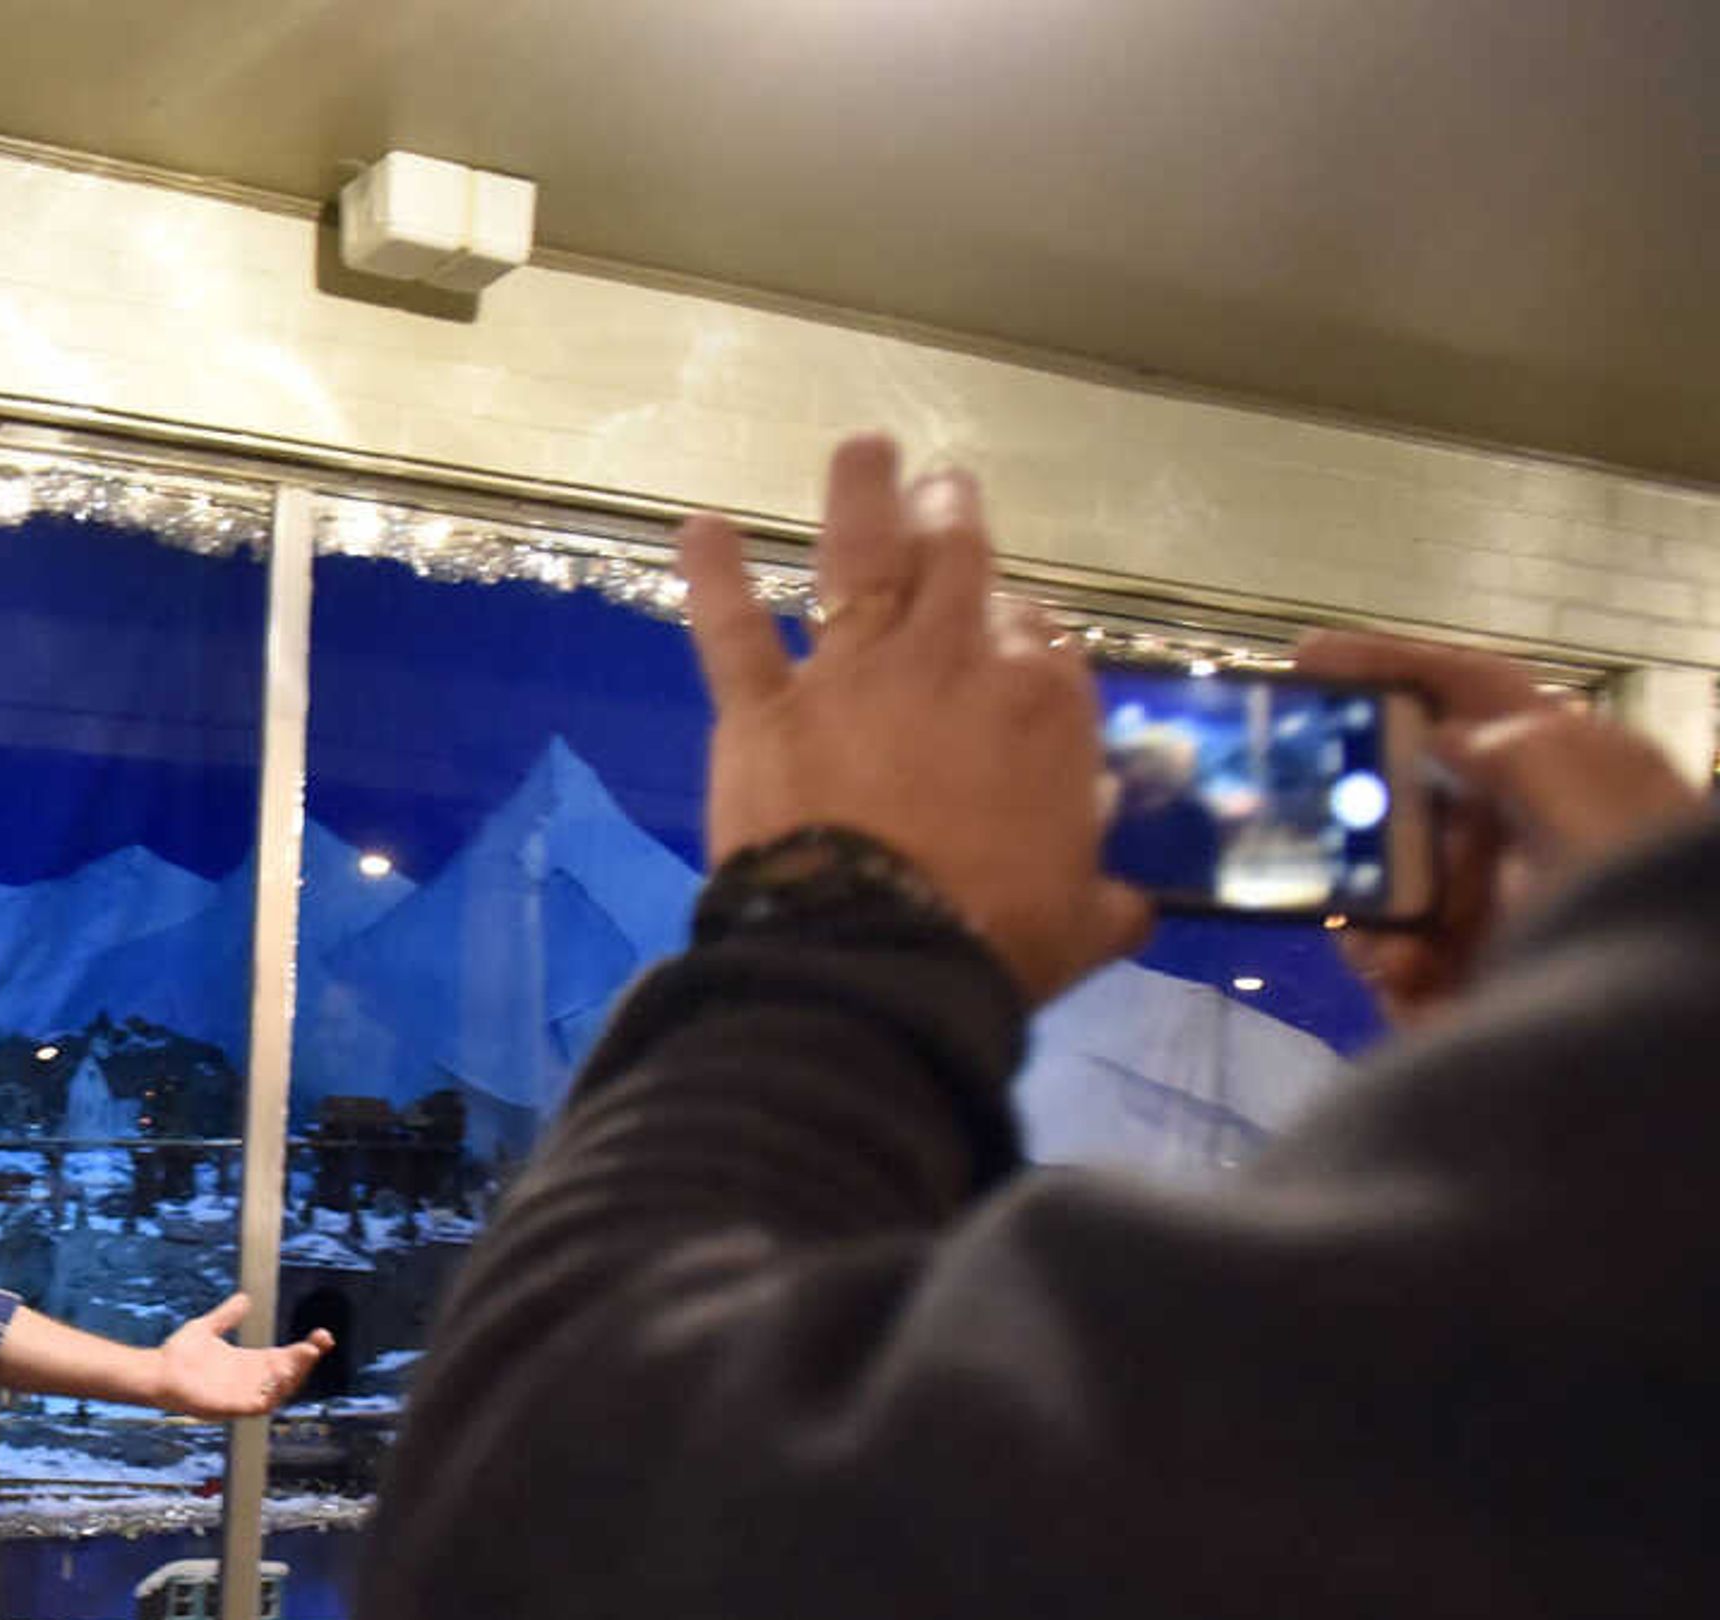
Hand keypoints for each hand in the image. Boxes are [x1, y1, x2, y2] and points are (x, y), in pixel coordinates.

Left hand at [147, 1296, 334, 1418]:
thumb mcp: (208, 1328)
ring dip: (294, 1375)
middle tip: (319, 1343)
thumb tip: (245, 1298)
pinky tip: (280, 1376)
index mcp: (249, 1363)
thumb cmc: (178, 1355)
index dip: (305, 1349)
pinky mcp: (232, 1407)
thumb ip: (227, 1315)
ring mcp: (243, 1395)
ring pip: (280, 1390)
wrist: (155, 1372)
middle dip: (306, 1360)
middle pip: (289, 1374)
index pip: (285, 1358)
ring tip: (305, 1355)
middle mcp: (251, 1381)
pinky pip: (260, 1405)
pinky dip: (273, 1393)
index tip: (321, 1335)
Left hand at [679, 436, 1148, 1005]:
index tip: (1012, 621)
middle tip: (947, 483)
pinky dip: (714, 575)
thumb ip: (1102, 899)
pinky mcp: (766, 709)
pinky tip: (700, 528)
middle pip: (957, 565)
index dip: (1024, 626)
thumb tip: (1130, 906)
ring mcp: (854, 675)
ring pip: (861, 558)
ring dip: (862, 496)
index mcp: (1042, 706)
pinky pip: (734, 631)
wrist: (874, 959)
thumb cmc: (991, 942)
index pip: (1041, 638)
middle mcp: (951, 664)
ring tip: (863, 450)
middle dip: (954, 515)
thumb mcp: (1081, 921)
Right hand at [1292, 628, 1704, 1027]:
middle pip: (1416, 787)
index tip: (1310, 653)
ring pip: (1390, 879)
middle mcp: (1530, 827)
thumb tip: (1439, 742)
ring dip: (1363, 893)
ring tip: (1367, 911)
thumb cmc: (1616, 869)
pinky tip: (1401, 965)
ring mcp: (1499, 907)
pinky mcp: (1470, 980)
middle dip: (1353, 795)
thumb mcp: (1564, 768)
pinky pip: (1393, 959)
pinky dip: (1384, 960)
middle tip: (1290, 792)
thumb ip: (1493, 740)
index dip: (1395, 664)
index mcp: (1567, 764)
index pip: (1475, 692)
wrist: (1636, 1008)